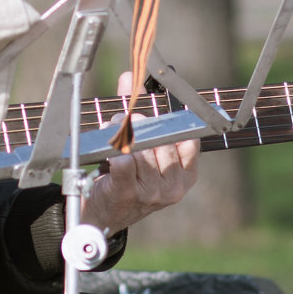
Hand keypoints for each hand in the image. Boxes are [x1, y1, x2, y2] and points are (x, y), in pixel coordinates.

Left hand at [80, 71, 199, 232]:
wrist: (104, 216)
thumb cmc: (125, 178)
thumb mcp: (141, 149)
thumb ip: (137, 111)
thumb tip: (129, 77)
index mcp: (186, 175)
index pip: (188, 139)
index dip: (171, 120)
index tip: (155, 110)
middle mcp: (174, 186)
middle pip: (161, 139)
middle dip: (139, 124)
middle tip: (125, 120)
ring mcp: (153, 192)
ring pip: (141, 148)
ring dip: (122, 134)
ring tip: (112, 132)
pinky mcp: (129, 192)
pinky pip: (125, 159)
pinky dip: (114, 147)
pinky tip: (107, 146)